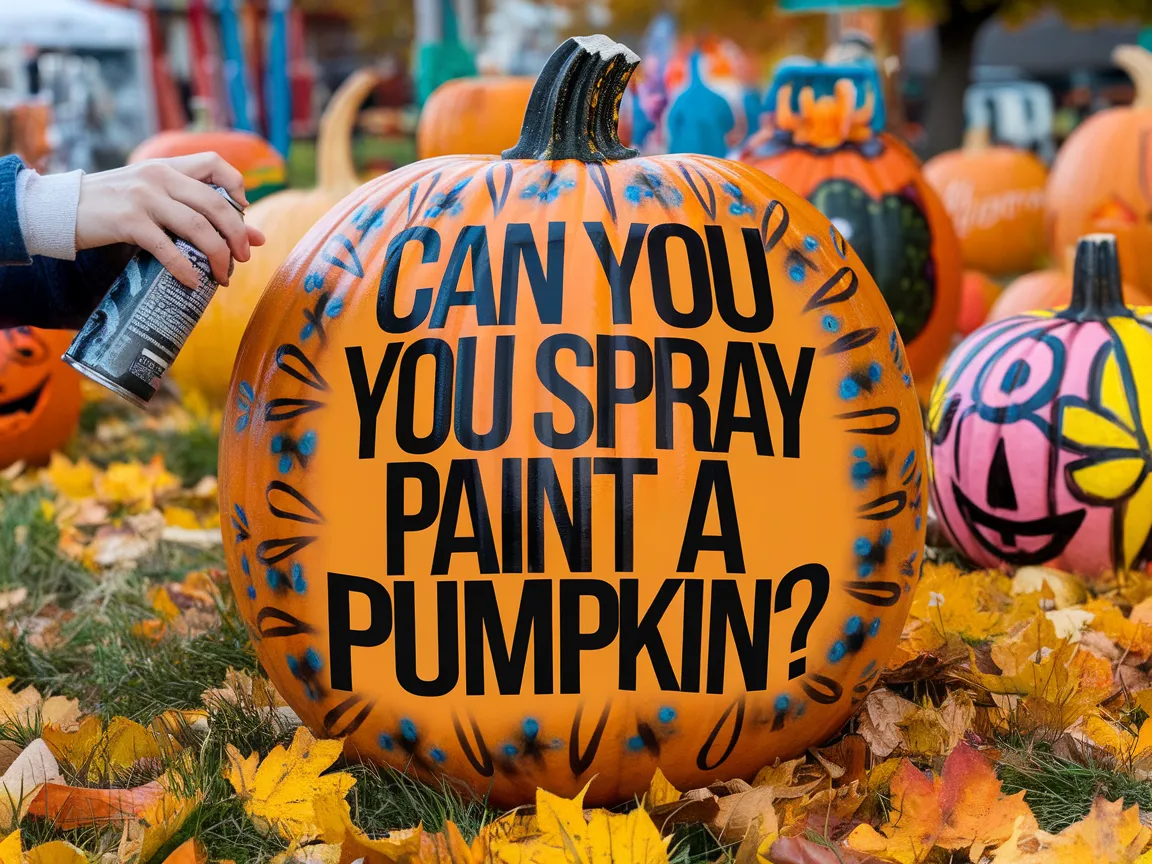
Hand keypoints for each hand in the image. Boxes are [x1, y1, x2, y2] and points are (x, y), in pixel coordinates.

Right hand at [74, 152, 266, 287]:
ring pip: (197, 227)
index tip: (243, 211)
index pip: (214, 163)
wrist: (61, 208)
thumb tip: (256, 238)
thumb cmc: (113, 206)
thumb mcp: (153, 197)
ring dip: (217, 256)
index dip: (236, 186)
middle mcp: (158, 177)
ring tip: (223, 276)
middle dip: (236, 234)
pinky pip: (167, 248)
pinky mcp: (128, 222)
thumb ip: (194, 210)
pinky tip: (193, 282)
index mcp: (167, 166)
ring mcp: (143, 198)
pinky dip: (185, 268)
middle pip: (215, 203)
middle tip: (243, 257)